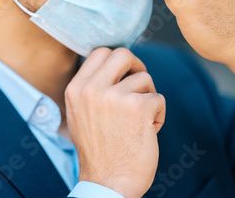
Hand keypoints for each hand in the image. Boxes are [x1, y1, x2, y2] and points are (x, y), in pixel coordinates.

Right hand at [65, 48, 165, 197]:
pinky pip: (158, 98)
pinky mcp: (138, 108)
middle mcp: (92, 89)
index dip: (117, 60)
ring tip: (140, 120)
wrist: (108, 181)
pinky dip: (158, 115)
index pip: (99, 52)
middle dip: (136, 67)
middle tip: (140, 85)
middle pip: (122, 54)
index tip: (124, 73)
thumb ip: (89, 88)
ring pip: (144, 78)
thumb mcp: (79, 114)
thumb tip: (109, 65)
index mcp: (75, 89)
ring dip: (148, 97)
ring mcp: (115, 97)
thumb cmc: (97, 150)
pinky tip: (148, 131)